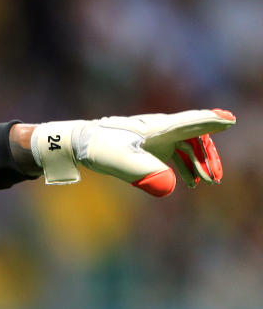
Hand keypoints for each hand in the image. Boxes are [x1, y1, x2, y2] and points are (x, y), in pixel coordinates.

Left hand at [30, 108, 235, 196]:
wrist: (77, 144)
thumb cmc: (98, 148)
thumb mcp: (120, 161)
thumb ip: (145, 173)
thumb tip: (169, 187)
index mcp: (157, 128)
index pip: (191, 123)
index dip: (212, 122)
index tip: (230, 120)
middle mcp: (159, 129)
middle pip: (195, 137)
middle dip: (208, 157)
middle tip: (215, 178)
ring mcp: (154, 137)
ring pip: (186, 146)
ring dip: (198, 163)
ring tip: (207, 182)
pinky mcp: (147, 147)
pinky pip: (174, 154)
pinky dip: (185, 166)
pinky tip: (189, 182)